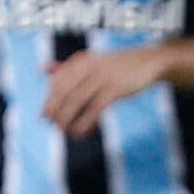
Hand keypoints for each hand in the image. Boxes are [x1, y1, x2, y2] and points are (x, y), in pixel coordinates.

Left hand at [43, 47, 168, 138]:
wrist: (150, 62)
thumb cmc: (118, 66)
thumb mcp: (93, 62)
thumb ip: (68, 67)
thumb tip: (42, 68)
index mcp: (82, 60)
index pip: (58, 81)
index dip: (49, 100)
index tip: (45, 117)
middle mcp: (89, 66)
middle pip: (64, 91)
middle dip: (56, 111)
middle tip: (53, 127)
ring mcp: (103, 77)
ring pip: (77, 100)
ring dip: (68, 119)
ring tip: (65, 132)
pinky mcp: (116, 89)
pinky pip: (95, 108)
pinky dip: (85, 122)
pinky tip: (81, 133)